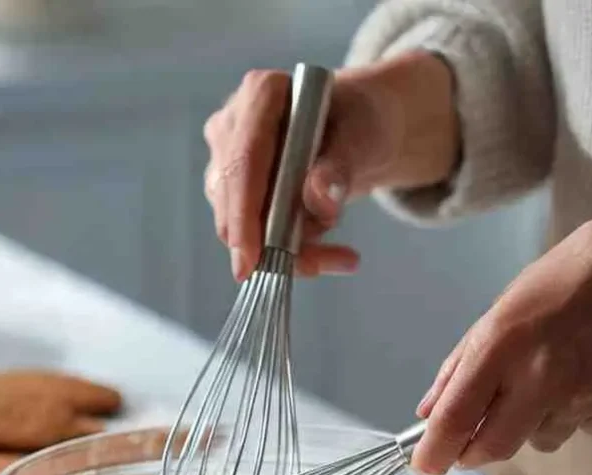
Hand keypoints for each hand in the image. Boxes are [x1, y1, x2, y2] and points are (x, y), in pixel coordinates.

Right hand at [202, 53, 458, 280]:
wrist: (359, 132)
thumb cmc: (362, 122)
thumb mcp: (365, 137)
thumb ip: (341, 165)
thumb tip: (317, 199)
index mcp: (262, 94)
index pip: (244, 160)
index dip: (244, 214)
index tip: (251, 260)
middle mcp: (232, 125)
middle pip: (233, 199)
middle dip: (274, 242)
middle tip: (327, 264)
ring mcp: (226, 162)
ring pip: (239, 226)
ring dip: (292, 251)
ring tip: (342, 255)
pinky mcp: (232, 195)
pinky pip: (251, 239)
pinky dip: (292, 255)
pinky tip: (330, 256)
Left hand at [413, 199, 591, 474]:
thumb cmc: (571, 277)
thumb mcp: (502, 309)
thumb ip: (461, 365)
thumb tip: (429, 412)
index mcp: (502, 345)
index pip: (455, 419)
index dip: (434, 452)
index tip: (426, 463)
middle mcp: (541, 376)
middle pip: (492, 448)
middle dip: (473, 453)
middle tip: (470, 440)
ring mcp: (584, 395)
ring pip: (539, 441)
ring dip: (530, 426)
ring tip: (549, 379)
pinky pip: (581, 429)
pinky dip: (575, 414)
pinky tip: (586, 376)